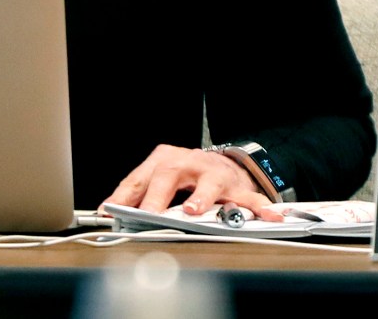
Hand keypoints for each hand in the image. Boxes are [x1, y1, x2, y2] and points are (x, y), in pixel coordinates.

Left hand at [102, 144, 282, 220]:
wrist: (223, 162)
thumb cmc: (186, 174)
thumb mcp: (159, 178)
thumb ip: (137, 194)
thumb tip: (108, 213)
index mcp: (164, 160)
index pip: (138, 178)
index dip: (123, 196)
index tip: (110, 212)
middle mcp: (188, 163)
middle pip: (169, 174)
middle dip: (157, 196)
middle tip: (148, 215)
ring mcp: (213, 173)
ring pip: (208, 183)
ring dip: (200, 198)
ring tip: (193, 211)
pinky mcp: (237, 185)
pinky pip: (249, 197)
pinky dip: (258, 208)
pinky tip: (269, 216)